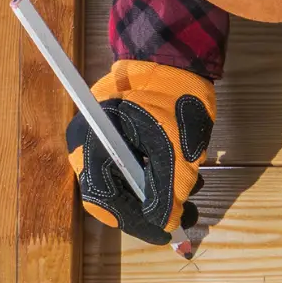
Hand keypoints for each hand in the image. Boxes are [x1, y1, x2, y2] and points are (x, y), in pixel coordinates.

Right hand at [67, 60, 214, 245]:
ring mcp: (104, 138)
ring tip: (192, 184)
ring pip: (128, 180)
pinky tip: (183, 167)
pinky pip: (135, 164)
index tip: (167, 233)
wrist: (172, 50)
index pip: (106, 202)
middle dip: (153, 205)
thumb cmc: (168, 97)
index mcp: (92, 146)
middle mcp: (90, 145)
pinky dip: (159, 172)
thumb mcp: (173, 148)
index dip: (138, 222)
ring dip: (160, 189)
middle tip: (185, 212)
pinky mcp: (121, 133)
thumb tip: (165, 223)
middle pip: (116, 193)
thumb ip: (167, 189)